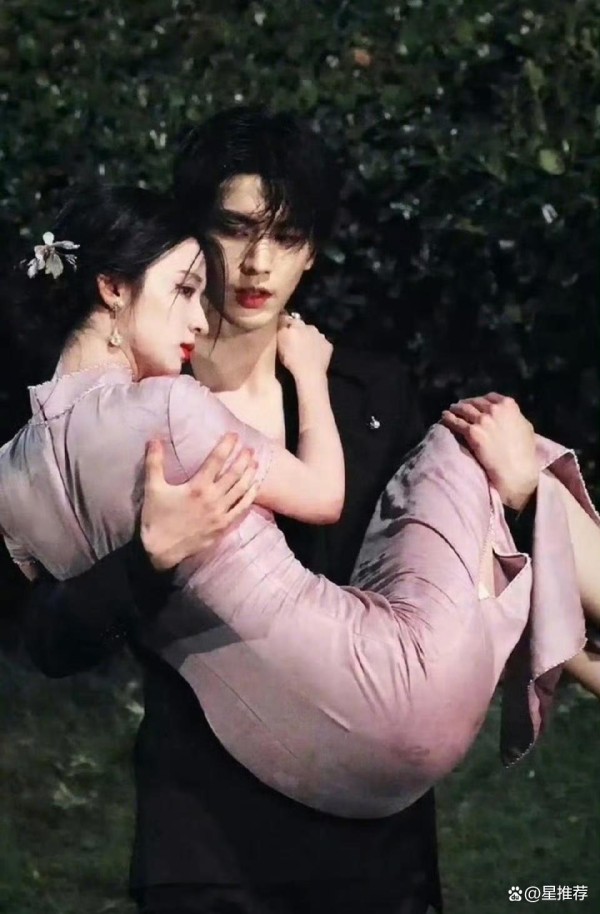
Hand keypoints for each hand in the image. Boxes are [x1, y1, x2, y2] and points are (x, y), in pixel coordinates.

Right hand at [140, 433, 258, 569]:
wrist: (161, 549)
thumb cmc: (156, 517)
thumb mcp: (153, 488)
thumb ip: (154, 462)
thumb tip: (154, 438)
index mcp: (197, 487)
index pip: (216, 461)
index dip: (226, 446)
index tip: (234, 435)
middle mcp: (212, 499)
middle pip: (234, 474)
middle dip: (243, 459)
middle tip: (250, 447)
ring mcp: (220, 513)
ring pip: (241, 490)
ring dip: (249, 474)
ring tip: (255, 462)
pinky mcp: (224, 526)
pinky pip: (242, 509)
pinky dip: (250, 496)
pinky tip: (255, 486)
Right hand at [277, 314, 332, 377]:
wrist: (310, 373)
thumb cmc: (291, 359)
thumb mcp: (279, 342)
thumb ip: (281, 328)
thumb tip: (282, 317)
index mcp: (296, 324)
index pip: (287, 318)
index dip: (284, 324)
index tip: (282, 330)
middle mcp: (310, 327)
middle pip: (301, 325)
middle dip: (298, 330)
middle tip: (294, 341)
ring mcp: (321, 336)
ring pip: (313, 333)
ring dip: (309, 337)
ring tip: (305, 349)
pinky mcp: (328, 345)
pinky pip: (322, 342)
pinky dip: (318, 346)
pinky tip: (314, 354)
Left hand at [440, 393, 538, 509]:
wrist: (516, 470)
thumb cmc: (525, 453)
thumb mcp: (526, 427)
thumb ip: (515, 417)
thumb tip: (508, 414)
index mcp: (508, 405)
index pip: (489, 397)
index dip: (480, 400)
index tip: (474, 403)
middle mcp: (495, 409)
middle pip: (474, 403)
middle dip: (465, 404)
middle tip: (458, 406)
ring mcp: (483, 420)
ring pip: (463, 410)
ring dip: (455, 409)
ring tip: (449, 411)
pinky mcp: (473, 432)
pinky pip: (456, 422)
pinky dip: (448, 418)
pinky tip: (444, 418)